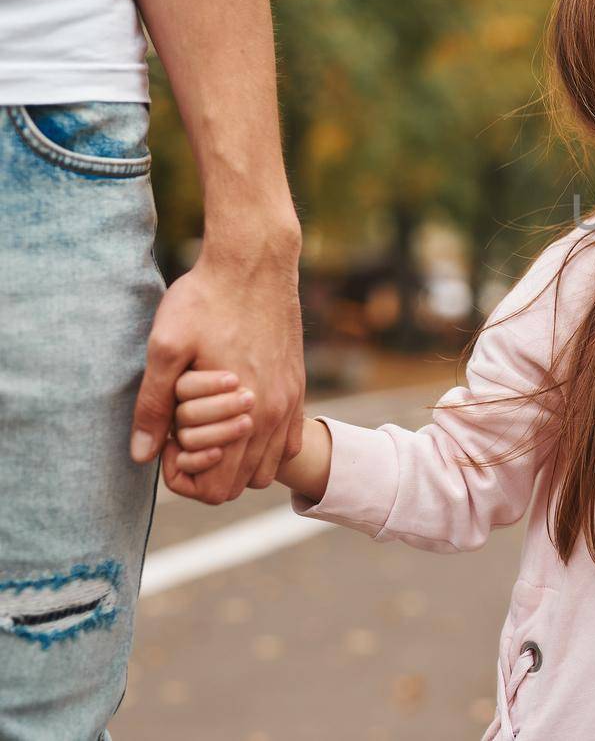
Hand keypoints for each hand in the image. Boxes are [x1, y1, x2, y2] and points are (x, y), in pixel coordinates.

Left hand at [131, 230, 305, 503]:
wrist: (255, 261)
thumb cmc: (206, 299)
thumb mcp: (165, 348)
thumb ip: (154, 406)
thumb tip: (142, 455)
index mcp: (244, 412)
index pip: (216, 489)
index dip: (183, 477)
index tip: (167, 444)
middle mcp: (274, 413)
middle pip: (241, 485)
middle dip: (208, 472)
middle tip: (183, 436)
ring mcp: (290, 400)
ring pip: (267, 468)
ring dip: (237, 460)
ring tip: (209, 427)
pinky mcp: (297, 385)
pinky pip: (288, 441)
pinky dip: (264, 444)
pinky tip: (237, 416)